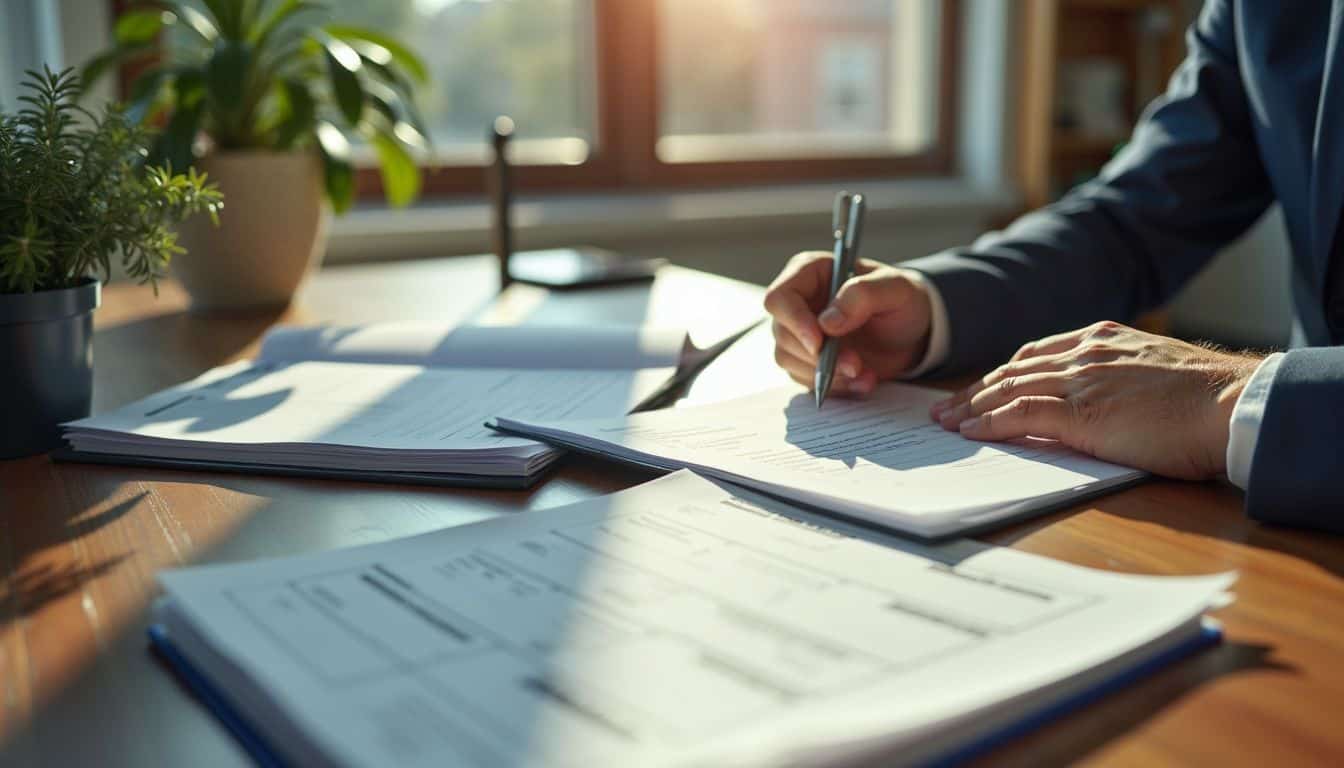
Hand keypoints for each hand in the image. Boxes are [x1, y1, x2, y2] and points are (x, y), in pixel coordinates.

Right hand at [763, 252, 932, 395]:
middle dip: (818, 356)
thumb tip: (827, 322)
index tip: (819, 343)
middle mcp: (799, 302)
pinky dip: (835, 385)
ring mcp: (800, 332)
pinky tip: (861, 379)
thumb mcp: (895, 289)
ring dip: (827, 374)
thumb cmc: (902, 300)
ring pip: (789, 360)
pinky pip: (806, 379)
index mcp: (810, 272)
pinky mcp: (808, 359)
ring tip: (863, 372)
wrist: (911, 332)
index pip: (780, 297)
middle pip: (782, 334)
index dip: (794, 321)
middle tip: (855, 364)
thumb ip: (862, 295)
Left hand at [930, 321, 1261, 479]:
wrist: (1232, 404)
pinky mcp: (1080, 412)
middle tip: (947, 407)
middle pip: (1014, 370)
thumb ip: (1119, 378)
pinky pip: (1020, 414)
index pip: (1036, 355)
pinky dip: (989, 423)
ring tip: (947, 422)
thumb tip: (1103, 402)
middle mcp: (1085, 353)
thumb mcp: (1154, 373)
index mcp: (1102, 339)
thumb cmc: (1206, 399)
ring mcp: (1080, 381)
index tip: (982, 388)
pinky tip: (971, 432)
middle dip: (977, 390)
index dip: (1004, 374)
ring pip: (1009, 389)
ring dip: (972, 407)